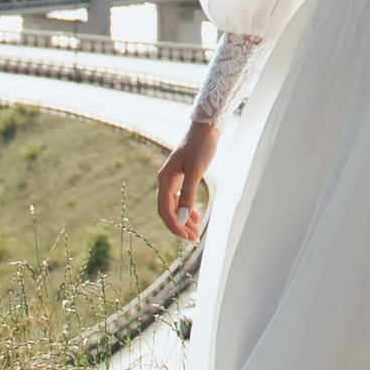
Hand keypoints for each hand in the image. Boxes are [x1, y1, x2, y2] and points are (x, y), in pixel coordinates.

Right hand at [155, 121, 217, 242]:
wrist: (206, 129)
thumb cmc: (200, 146)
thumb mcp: (195, 172)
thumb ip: (187, 195)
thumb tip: (180, 219)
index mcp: (164, 179)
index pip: (164, 210)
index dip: (174, 226)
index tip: (187, 238)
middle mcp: (165, 181)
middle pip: (168, 211)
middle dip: (179, 226)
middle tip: (194, 240)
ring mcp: (172, 179)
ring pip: (174, 206)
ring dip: (184, 220)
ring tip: (196, 232)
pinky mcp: (180, 178)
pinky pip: (179, 199)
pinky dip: (186, 209)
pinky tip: (196, 217)